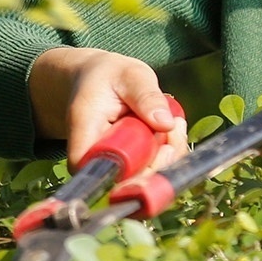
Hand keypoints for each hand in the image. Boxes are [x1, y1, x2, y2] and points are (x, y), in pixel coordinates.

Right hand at [27, 46, 189, 176]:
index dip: (138, 174)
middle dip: (162, 163)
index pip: (105, 174)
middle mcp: (92, 159)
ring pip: (143, 182)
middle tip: (176, 128)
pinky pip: (149, 173)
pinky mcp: (123, 168)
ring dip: (169, 158)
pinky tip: (173, 132)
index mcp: (85, 135)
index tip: (163, 149)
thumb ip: (146, 96)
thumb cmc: (108, 76)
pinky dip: (168, 156)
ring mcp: (108, 167)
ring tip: (175, 124)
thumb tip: (166, 123)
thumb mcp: (129, 75)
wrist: (95, 81)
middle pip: (128, 184)